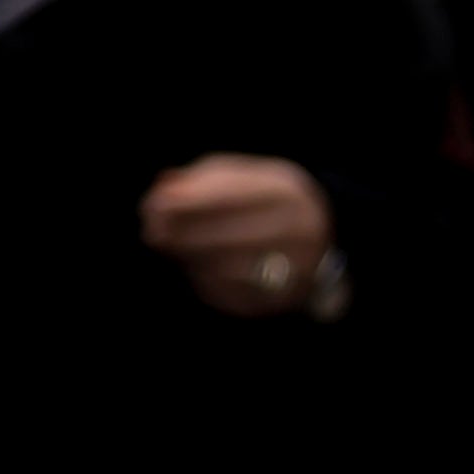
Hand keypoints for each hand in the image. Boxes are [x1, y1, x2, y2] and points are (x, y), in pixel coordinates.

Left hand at [141, 153, 344, 318]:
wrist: (322, 231)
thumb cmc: (261, 197)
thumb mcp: (238, 175)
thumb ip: (198, 181)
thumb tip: (161, 193)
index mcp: (288, 193)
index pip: (229, 197)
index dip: (186, 203)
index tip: (152, 206)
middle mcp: (302, 232)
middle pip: (228, 237)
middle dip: (181, 235)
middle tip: (151, 232)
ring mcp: (301, 268)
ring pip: (230, 269)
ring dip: (190, 259)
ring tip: (169, 249)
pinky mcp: (288, 298)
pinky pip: (238, 295)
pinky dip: (207, 282)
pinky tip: (192, 269)